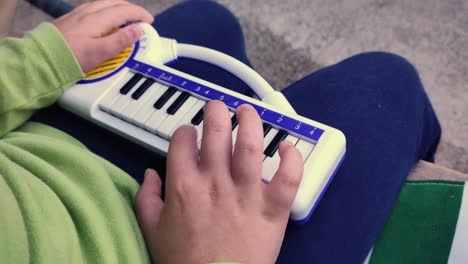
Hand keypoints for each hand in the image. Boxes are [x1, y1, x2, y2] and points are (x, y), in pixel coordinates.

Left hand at [52, 0, 153, 71]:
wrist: (41, 60)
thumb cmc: (70, 58)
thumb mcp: (101, 52)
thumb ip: (121, 40)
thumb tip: (138, 30)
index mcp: (98, 19)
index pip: (124, 10)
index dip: (139, 14)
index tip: (149, 21)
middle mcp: (87, 12)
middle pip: (114, 2)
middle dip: (130, 8)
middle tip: (139, 18)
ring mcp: (76, 14)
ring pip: (102, 4)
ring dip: (117, 8)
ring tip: (124, 19)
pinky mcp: (69, 20)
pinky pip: (92, 9)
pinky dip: (105, 11)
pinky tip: (103, 22)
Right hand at [136, 101, 303, 263]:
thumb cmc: (183, 262)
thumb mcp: (151, 231)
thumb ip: (146, 198)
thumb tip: (149, 173)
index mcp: (183, 185)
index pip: (182, 140)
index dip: (185, 131)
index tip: (189, 135)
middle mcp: (214, 182)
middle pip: (216, 130)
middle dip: (216, 111)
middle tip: (218, 108)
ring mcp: (245, 193)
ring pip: (251, 143)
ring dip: (250, 120)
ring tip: (248, 112)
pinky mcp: (272, 209)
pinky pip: (287, 177)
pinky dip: (292, 159)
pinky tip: (287, 148)